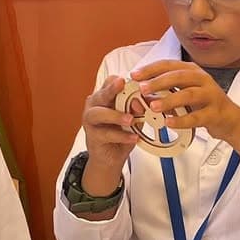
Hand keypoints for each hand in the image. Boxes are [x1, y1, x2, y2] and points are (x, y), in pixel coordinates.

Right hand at [80, 75, 138, 193]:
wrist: (110, 158)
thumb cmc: (121, 133)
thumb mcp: (134, 117)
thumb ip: (139, 108)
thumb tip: (148, 100)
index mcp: (105, 96)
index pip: (111, 81)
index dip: (124, 82)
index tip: (136, 84)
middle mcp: (95, 105)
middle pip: (102, 93)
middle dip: (112, 89)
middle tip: (122, 84)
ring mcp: (91, 121)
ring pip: (99, 113)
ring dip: (116, 115)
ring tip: (130, 119)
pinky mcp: (93, 136)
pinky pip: (106, 134)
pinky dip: (121, 136)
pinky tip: (133, 137)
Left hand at [131, 59, 239, 144]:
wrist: (228, 119)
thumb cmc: (203, 104)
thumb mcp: (184, 91)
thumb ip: (165, 90)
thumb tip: (141, 92)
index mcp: (192, 71)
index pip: (169, 65)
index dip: (151, 69)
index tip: (134, 75)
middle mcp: (202, 79)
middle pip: (179, 76)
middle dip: (158, 81)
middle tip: (142, 88)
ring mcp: (210, 95)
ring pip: (189, 95)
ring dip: (170, 100)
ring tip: (154, 107)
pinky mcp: (215, 113)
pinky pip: (197, 117)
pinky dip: (182, 120)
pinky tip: (169, 123)